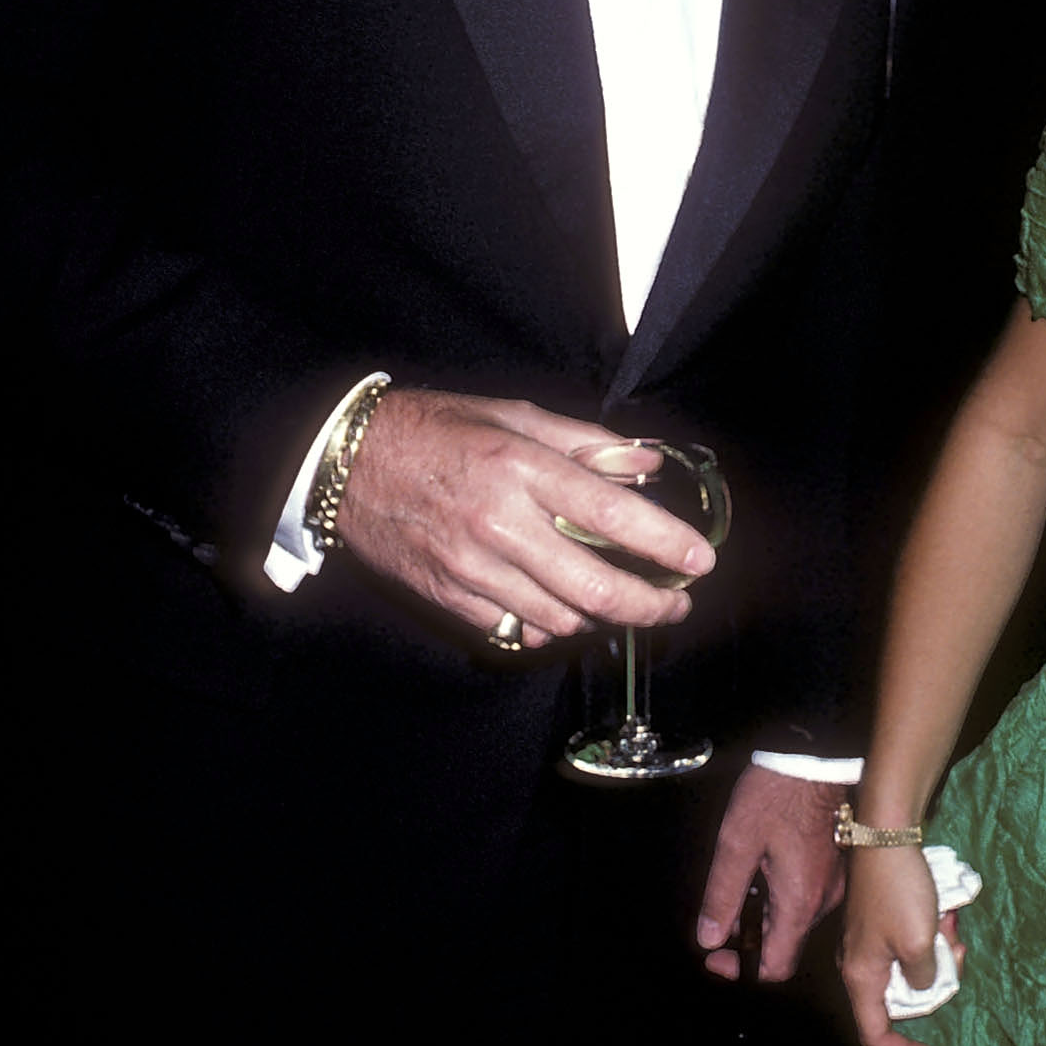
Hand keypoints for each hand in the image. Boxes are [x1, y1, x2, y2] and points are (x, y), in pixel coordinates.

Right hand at [338, 389, 716, 646]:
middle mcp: (500, 524)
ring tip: (622, 601)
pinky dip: (550, 627)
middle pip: (595, 585)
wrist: (346, 466)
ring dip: (602, 617)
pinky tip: (563, 610)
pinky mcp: (450, 596)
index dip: (665, 543)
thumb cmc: (434, 430)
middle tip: (675, 603)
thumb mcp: (511, 415)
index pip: (612, 514)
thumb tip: (645, 462)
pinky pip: (517, 631)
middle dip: (649, 604)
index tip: (699, 560)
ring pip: (561, 617)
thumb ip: (584, 442)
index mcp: (521, 469)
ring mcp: (473, 568)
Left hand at [696, 766, 847, 983]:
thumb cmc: (776, 795)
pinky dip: (778, 896)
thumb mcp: (736, 843)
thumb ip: (722, 895)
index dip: (741, 969)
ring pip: (792, 920)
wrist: (814, 758)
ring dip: (762, 913)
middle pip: (782, 943)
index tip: (715, 954)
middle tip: (719, 910)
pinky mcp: (833, 868)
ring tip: (740, 879)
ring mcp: (832, 885)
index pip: (775, 966)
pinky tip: (762, 866)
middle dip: (747, 936)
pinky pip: (804, 898)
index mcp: (799, 902)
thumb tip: (709, 938)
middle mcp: (822, 901)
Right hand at [838, 842, 956, 1045]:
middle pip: (897, 999)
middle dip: (934, 985)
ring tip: (952, 928)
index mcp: (861, 977)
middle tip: (956, 957)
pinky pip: (905, 945)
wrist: (884, 835)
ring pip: (906, 969)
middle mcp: (856, 964)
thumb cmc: (899, 892)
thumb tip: (924, 983)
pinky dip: (928, 937)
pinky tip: (945, 914)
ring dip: (936, 956)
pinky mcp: (876, 921)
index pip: (875, 1034)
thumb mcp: (920, 943)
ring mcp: (866, 942)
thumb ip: (924, 977)